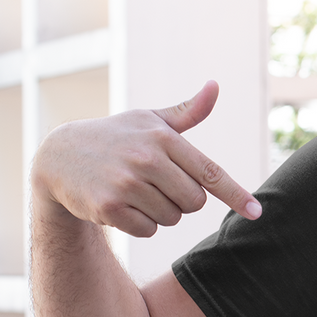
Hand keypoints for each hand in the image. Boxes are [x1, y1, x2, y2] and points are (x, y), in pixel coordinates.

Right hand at [31, 81, 260, 237]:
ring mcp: (127, 184)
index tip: (258, 212)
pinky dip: (140, 225)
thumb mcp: (148, 119)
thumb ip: (187, 112)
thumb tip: (215, 87)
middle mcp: (147, 159)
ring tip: (134, 191)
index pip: (210, 172)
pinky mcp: (109, 207)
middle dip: (182, 200)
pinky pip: (148, 230)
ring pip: (172, 218)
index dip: (236, 195)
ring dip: (159, 212)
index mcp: (163, 138)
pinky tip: (121, 205)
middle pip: (195, 203)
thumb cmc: (116, 136)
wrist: (58, 157)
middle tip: (156, 184)